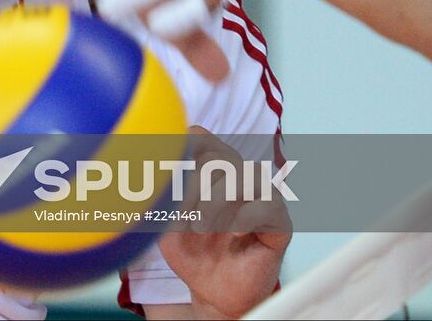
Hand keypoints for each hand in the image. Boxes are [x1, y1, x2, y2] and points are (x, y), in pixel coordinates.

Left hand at [159, 126, 290, 318]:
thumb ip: (161, 195)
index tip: (169, 177)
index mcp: (213, 169)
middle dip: (195, 185)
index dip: (184, 150)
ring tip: (201, 226)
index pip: (201, 137)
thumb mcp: (166, 221)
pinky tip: (233, 233)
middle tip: (182, 216)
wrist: (212, 294)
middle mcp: (239, 176)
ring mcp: (262, 196)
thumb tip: (152, 170)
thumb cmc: (192, 252)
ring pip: (245, 173)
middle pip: (220, 155)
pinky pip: (268, 204)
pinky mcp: (279, 223)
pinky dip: (246, 216)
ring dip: (217, 199)